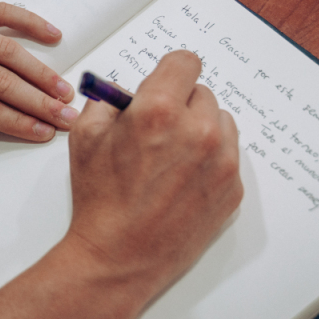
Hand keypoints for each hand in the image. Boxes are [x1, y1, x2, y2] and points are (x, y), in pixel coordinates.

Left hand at [0, 0, 76, 186]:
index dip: (15, 122)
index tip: (42, 133)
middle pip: (2, 82)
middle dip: (39, 103)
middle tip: (68, 118)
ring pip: (7, 51)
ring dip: (40, 71)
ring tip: (65, 91)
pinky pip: (2, 12)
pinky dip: (29, 21)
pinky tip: (54, 34)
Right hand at [65, 51, 242, 295]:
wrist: (119, 256)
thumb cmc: (101, 200)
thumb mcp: (85, 138)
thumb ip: (107, 102)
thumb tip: (124, 93)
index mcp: (159, 111)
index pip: (185, 62)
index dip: (169, 72)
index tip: (164, 82)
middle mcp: (198, 131)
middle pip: (202, 92)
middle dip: (180, 104)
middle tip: (157, 129)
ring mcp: (222, 161)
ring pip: (220, 122)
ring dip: (199, 129)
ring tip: (170, 156)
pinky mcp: (233, 188)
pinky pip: (228, 155)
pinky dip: (210, 160)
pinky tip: (181, 179)